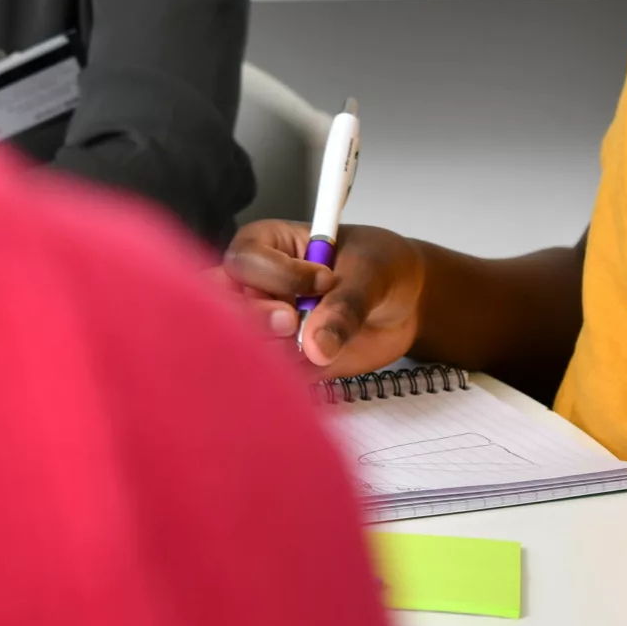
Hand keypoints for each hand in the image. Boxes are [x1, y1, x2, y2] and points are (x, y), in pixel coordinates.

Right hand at [219, 220, 426, 375]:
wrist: (404, 304)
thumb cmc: (380, 267)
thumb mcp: (370, 273)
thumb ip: (345, 306)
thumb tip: (317, 346)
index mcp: (269, 246)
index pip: (245, 262)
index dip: (278, 276)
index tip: (324, 280)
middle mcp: (257, 288)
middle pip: (222, 307)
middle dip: (257, 321)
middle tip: (295, 323)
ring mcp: (266, 327)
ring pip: (244, 349)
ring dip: (281, 354)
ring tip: (321, 343)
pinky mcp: (282, 362)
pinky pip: (272, 379)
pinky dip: (294, 379)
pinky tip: (321, 363)